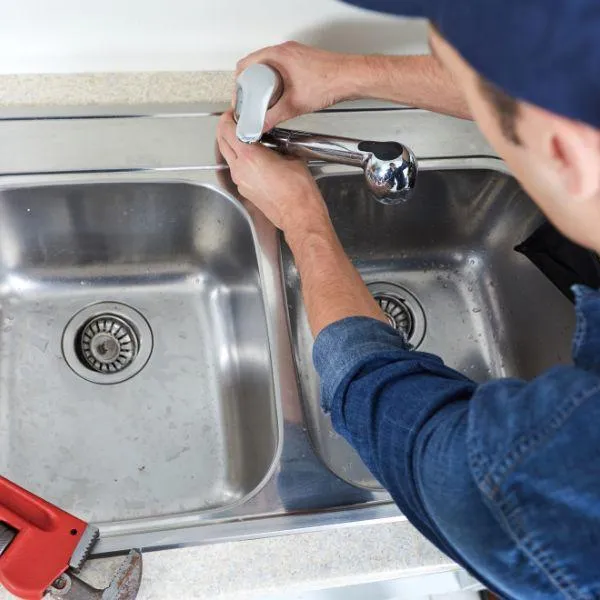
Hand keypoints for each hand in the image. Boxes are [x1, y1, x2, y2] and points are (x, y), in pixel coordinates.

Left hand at [217, 111, 329, 234]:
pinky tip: (255, 160)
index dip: (228, 119)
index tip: (233, 114)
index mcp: (250, 156)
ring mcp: (241, 181)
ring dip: (233, 146)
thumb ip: (277, 147)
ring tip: (246, 140)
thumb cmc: (299, 192)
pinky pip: (238, 171)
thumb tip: (274, 144)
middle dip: (225, 130)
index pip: (228, 131)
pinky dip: (241, 162)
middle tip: (234, 123)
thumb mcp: (292, 158)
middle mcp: (240, 169)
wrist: (299, 216)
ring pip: (229, 158)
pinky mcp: (245, 191)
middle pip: (223, 143)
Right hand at [235, 41, 360, 130]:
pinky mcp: (303, 60)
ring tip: (265, 99)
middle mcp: (285, 50)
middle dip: (250, 84)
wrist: (351, 78)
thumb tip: (261, 126)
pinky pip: (282, 68)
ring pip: (269, 66)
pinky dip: (276, 80)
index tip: (240, 97)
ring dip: (264, 82)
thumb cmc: (330, 82)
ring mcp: (295, 53)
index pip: (246, 64)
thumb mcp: (294, 105)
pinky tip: (282, 93)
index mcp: (278, 55)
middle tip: (251, 100)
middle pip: (256, 65)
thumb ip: (274, 117)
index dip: (239, 82)